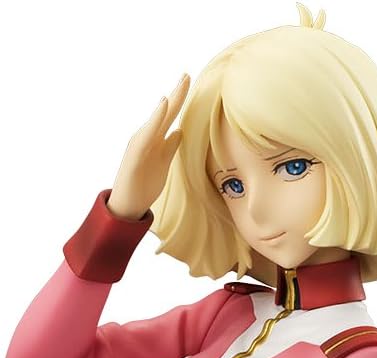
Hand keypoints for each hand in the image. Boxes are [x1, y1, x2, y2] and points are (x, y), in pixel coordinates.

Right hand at [107, 74, 189, 220]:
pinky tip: (163, 104)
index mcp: (156, 139)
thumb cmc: (143, 185)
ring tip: (180, 84)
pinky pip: (148, 132)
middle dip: (178, 93)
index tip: (190, 81)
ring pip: (159, 118)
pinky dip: (156, 117)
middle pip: (167, 112)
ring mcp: (142, 144)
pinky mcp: (137, 153)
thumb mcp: (162, 164)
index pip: (171, 116)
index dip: (180, 99)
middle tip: (187, 74)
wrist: (127, 205)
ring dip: (170, 101)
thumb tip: (179, 132)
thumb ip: (170, 147)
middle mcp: (149, 137)